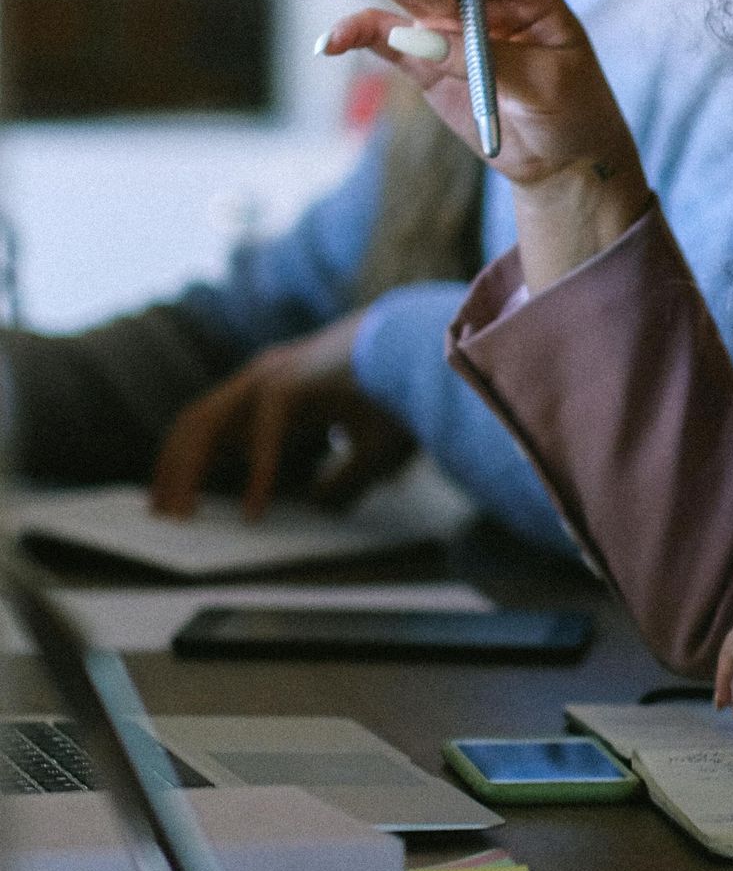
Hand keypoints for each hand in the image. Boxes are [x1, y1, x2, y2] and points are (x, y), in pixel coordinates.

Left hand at [149, 316, 415, 519]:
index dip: (190, 462)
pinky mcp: (292, 382)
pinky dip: (256, 474)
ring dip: (188, 471)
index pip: (215, 425)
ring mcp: (274, 376)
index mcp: (278, 389)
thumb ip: (341, 478)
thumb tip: (318, 506)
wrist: (434, 355)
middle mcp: (266, 379)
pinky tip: (254, 512)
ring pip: (209, 424)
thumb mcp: (369, 450)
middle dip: (172, 468)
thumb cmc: (404, 396)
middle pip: (197, 424)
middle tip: (160, 514)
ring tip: (181, 514)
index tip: (173, 499)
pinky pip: (263, 433)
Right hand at [316, 0, 647, 288]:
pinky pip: (385, 39)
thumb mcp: (542, 85)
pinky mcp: (424, 58)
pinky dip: (357, 35)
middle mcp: (484, 2)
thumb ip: (484, 59)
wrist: (559, 155)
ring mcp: (450, 27)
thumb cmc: (570, 110)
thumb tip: (416, 39)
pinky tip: (330, 41)